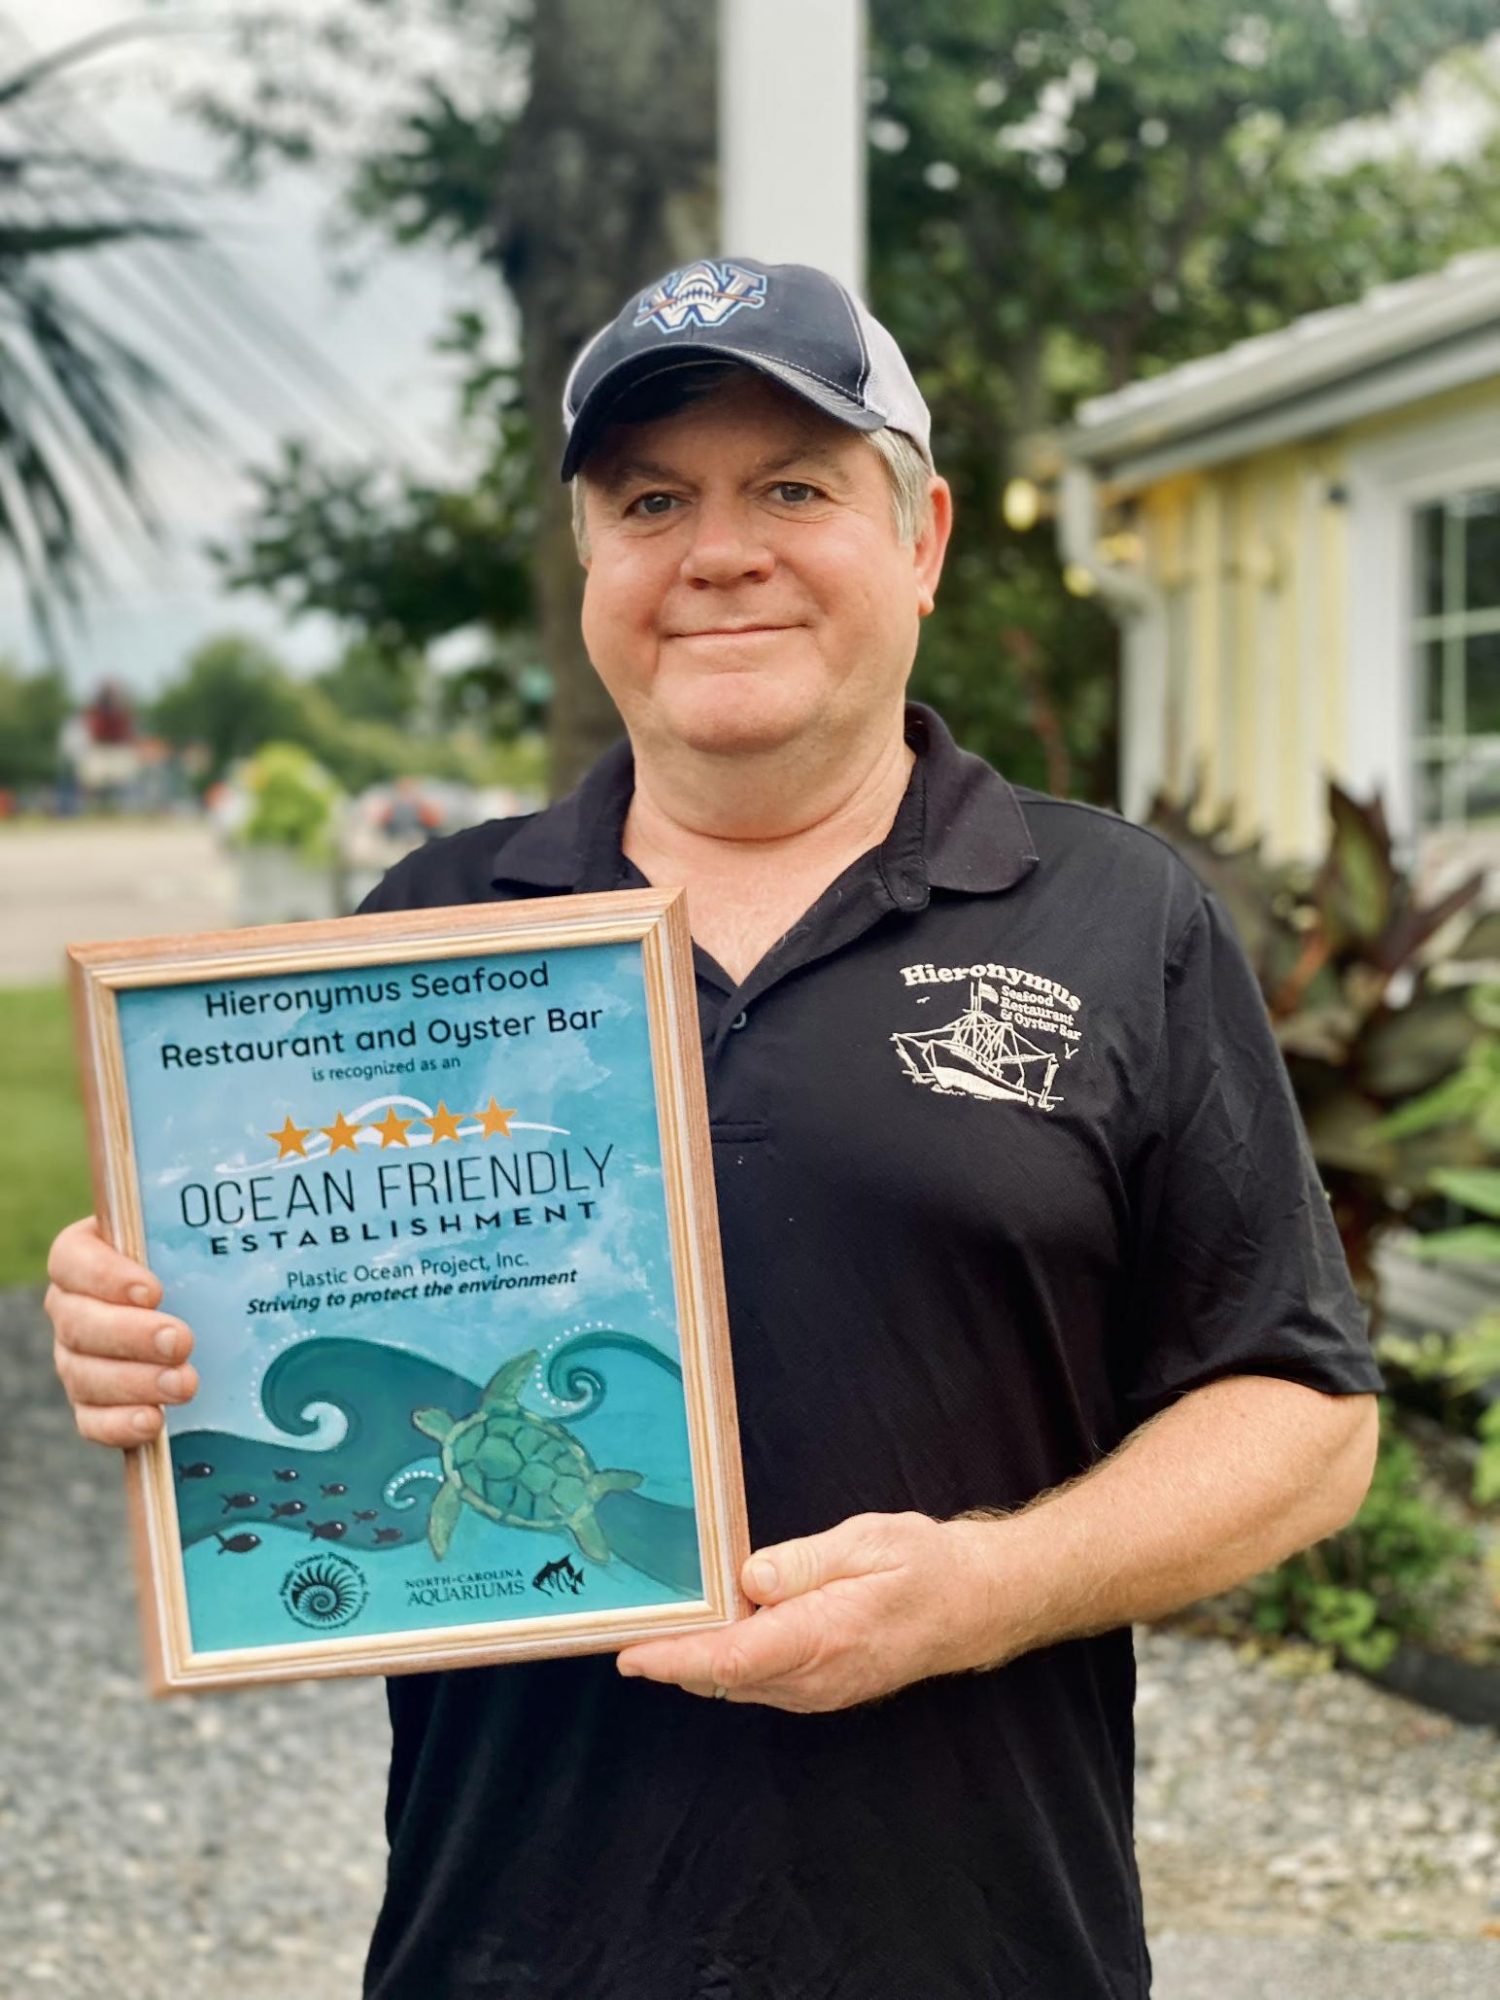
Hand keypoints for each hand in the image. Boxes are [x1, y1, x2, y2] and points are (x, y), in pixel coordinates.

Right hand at [46, 1216, 197, 1446]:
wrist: (206, 1310)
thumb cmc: (199, 1265)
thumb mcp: (197, 1240)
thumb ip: (203, 1230)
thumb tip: (248, 1208)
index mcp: (86, 1258)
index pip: (72, 1259)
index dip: (105, 1276)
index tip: (153, 1290)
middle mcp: (73, 1308)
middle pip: (79, 1323)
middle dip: (131, 1336)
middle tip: (181, 1341)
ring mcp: (77, 1359)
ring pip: (84, 1374)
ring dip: (135, 1382)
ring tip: (183, 1384)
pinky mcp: (93, 1403)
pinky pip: (92, 1420)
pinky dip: (119, 1424)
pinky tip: (152, 1421)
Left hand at [616, 1510, 1011, 1712]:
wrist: (974, 1604)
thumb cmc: (924, 1565)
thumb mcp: (868, 1541)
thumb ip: (805, 1562)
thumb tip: (749, 1576)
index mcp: (824, 1636)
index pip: (735, 1657)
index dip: (677, 1658)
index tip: (631, 1654)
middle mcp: (815, 1676)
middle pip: (724, 1676)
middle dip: (671, 1657)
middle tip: (620, 1626)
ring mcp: (818, 1690)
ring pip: (738, 1683)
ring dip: (695, 1661)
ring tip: (650, 1626)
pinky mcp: (821, 1689)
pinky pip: (759, 1681)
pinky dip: (724, 1663)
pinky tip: (707, 1632)